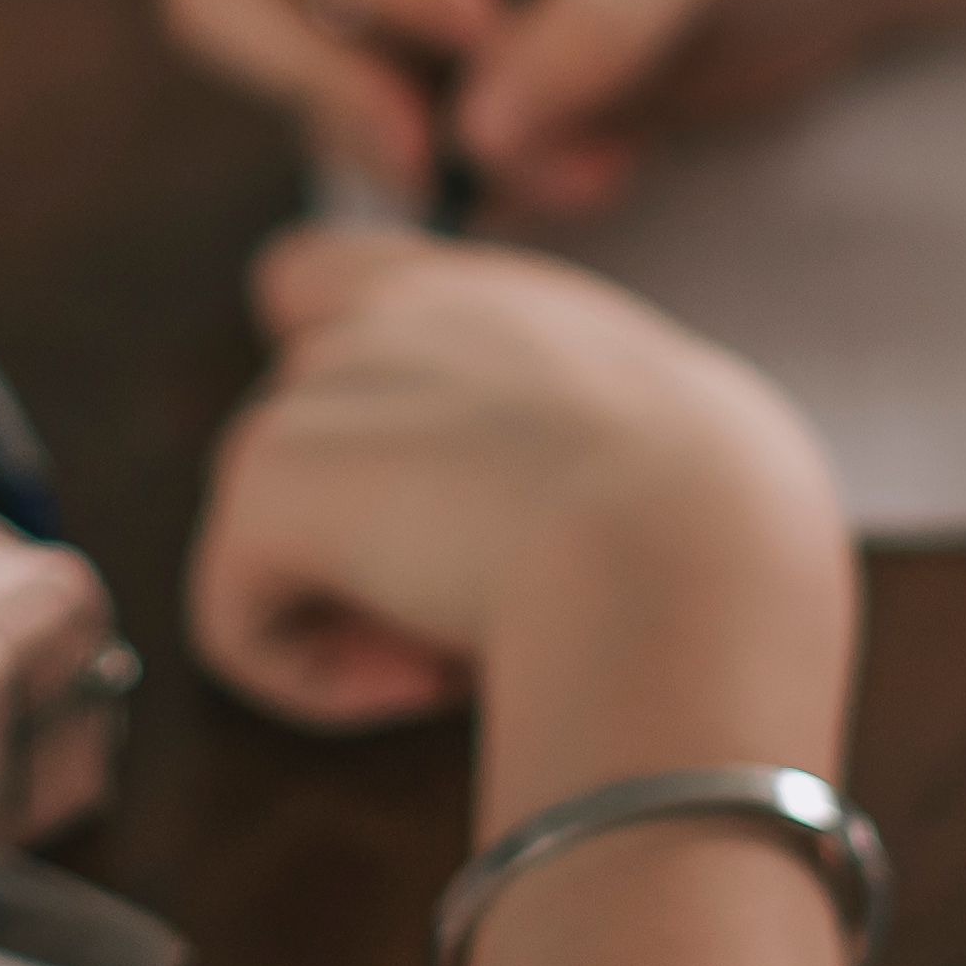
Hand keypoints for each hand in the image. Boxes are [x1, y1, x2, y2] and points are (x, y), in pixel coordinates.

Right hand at [157, 0, 914, 217]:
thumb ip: (597, 15)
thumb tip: (476, 132)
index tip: (488, 25)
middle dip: (320, 83)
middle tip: (427, 151)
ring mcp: (392, 12)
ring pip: (307, 100)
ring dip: (425, 154)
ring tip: (589, 167)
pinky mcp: (439, 99)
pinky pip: (397, 164)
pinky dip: (484, 190)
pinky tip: (604, 171)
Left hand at [187, 227, 851, 741]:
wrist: (687, 552)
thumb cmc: (730, 545)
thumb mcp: (679, 466)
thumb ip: (578, 465)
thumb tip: (529, 545)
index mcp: (504, 303)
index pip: (331, 277)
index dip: (329, 386)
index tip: (413, 494)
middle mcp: (404, 312)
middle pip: (302, 439)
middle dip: (362, 546)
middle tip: (475, 624)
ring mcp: (329, 381)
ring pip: (274, 538)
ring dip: (349, 615)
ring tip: (458, 657)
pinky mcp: (271, 470)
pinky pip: (235, 620)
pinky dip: (306, 679)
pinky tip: (414, 688)